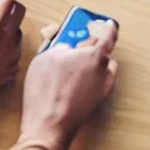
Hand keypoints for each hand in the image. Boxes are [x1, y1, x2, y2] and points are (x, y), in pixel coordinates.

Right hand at [0, 0, 24, 105]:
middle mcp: (8, 42)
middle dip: (12, 11)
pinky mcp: (11, 72)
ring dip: (9, 34)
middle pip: (20, 17)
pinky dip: (7, 53)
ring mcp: (12, 58)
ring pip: (17, 38)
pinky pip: (15, 56)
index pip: (10, 5)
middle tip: (2, 13)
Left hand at [19, 20, 118, 149]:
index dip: (110, 29)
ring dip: (66, 59)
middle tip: (80, 69)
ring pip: (64, 49)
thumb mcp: (103, 91)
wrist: (48, 124)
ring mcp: (55, 53)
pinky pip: (49, 56)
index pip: (107, 36)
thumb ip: (109, 70)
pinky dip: (52, 65)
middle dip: (83, 52)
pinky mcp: (39, 58)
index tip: (109, 24)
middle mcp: (75, 49)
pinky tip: (51, 83)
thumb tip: (108, 61)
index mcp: (94, 57)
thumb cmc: (77, 110)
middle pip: (83, 44)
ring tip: (62, 81)